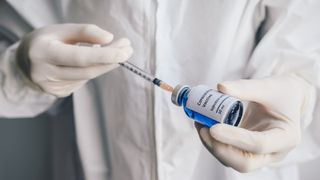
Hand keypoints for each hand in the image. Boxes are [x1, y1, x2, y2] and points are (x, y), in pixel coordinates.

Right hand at [17, 24, 132, 96]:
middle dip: (111, 61)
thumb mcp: (62, 29)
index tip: (124, 51)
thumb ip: (86, 32)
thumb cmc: (47, 41)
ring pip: (87, 78)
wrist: (26, 60)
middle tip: (128, 50)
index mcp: (42, 52)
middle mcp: (44, 73)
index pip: (79, 57)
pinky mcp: (57, 94)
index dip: (104, 56)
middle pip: (87, 71)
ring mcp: (50, 87)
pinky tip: (86, 63)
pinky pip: (82, 82)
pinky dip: (90, 71)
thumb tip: (109, 38)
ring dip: (103, 65)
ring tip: (108, 51)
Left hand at [196, 74, 312, 171]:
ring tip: (200, 122)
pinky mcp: (245, 150)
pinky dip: (213, 141)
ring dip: (212, 145)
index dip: (234, 138)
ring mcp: (259, 154)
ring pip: (232, 161)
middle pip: (244, 163)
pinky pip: (227, 152)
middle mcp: (273, 152)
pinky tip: (204, 124)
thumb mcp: (268, 86)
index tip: (213, 127)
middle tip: (204, 128)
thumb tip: (220, 87)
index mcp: (286, 137)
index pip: (259, 144)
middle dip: (220, 148)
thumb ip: (245, 87)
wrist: (286, 98)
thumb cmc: (280, 92)